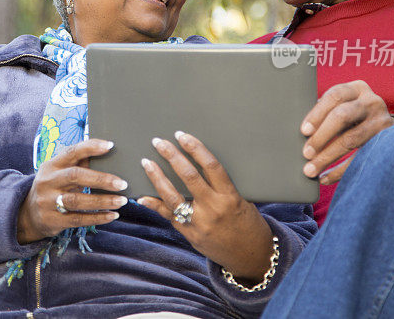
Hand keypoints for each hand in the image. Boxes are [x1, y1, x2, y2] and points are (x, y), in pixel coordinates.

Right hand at [17, 139, 128, 243]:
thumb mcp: (59, 172)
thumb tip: (107, 153)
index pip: (71, 152)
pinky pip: (78, 219)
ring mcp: (47, 202)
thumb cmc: (53, 187)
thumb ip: (78, 164)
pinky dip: (97, 217)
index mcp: (51, 165)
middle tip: (122, 184)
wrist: (28, 214)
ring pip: (77, 200)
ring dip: (102, 201)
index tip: (110, 146)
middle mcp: (47, 182)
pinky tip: (112, 215)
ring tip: (121, 201)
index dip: (90, 147)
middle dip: (101, 179)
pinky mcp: (52, 220)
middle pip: (75, 176)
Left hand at [137, 132, 273, 282]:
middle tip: (159, 142)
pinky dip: (154, 205)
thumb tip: (199, 165)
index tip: (182, 135)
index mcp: (230, 197)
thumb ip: (221, 186)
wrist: (251, 257)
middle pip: (189, 176)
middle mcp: (214, 209)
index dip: (195, 148)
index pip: (211, 166)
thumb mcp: (242, 201)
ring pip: (173, 196)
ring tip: (147, 162)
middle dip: (172, 156)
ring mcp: (200, 223)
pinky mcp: (190, 235)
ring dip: (157, 177)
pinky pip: (169, 217)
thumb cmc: (248, 224)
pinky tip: (142, 196)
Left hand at [301, 80, 393, 184]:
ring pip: (351, 140)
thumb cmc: (352, 115)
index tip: (303, 131)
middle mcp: (372, 102)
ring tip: (310, 170)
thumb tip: (300, 134)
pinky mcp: (386, 143)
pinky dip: (340, 171)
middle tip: (305, 153)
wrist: (385, 125)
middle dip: (321, 136)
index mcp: (356, 89)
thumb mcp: (342, 106)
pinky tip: (325, 178)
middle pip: (343, 116)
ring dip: (327, 157)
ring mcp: (382, 122)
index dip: (317, 114)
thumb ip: (325, 113)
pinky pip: (361, 159)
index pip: (334, 96)